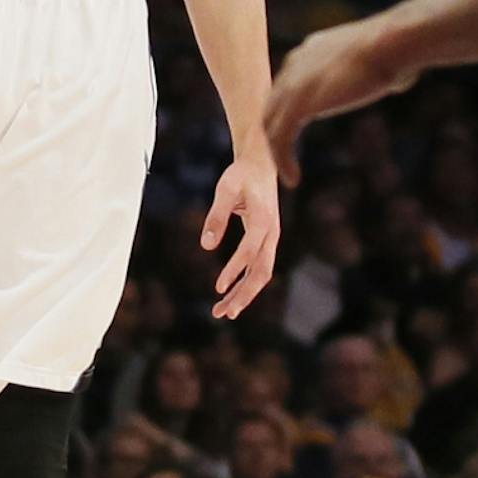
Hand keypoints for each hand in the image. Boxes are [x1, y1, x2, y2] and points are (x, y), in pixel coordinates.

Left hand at [202, 154, 279, 321]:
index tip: (218, 286)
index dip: (234, 270)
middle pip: (261, 272)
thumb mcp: (225, 189)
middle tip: (223, 313)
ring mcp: (271, 239)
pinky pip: (257, 268)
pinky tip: (229, 294)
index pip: (249, 251)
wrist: (261, 164)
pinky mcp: (265, 241)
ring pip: (261, 274)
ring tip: (223, 312)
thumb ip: (216, 216)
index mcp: (263, 220)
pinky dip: (245, 283)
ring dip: (244, 294)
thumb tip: (206, 246)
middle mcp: (271, 233)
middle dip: (243, 295)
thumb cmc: (241, 174)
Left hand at [263, 16, 422, 185]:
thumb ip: (380, 72)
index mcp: (311, 50)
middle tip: (284, 156)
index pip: (288, 83)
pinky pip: (280, 139)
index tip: (295, 129)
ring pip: (272, 124)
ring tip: (289, 174)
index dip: (288, 109)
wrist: (391, 44)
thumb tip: (400, 79)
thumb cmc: (399, 49)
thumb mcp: (385, 59)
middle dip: (276, 131)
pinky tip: (293, 179)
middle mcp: (295, 63)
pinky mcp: (297, 104)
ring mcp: (293, 84)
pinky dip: (283, 160)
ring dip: (277, 151)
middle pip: (273, 104)